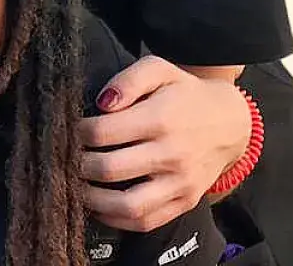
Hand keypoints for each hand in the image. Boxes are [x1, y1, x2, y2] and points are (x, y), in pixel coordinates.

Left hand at [77, 56, 249, 231]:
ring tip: (72, 186)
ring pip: (127, 205)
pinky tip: (97, 206)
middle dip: (75, 165)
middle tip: (60, 159)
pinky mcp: (185, 202)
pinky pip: (146, 222)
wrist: (231, 122)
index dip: (74, 132)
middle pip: (108, 169)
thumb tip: (102, 102)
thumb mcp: (159, 69)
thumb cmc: (185, 93)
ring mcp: (180, 183)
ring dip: (91, 200)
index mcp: (160, 119)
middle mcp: (171, 155)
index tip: (64, 130)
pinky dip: (115, 220)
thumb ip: (128, 79)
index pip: (101, 133)